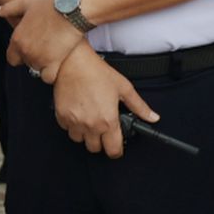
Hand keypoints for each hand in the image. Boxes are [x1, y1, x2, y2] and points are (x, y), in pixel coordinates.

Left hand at [0, 0, 83, 81]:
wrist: (70, 10)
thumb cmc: (49, 5)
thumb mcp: (25, 4)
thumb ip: (8, 9)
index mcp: (17, 38)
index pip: (12, 58)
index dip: (20, 55)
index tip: (31, 48)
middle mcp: (25, 50)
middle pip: (26, 64)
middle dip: (33, 59)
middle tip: (45, 47)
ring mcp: (38, 58)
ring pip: (37, 70)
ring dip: (44, 65)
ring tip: (53, 51)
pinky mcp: (53, 63)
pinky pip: (48, 78)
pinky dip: (52, 74)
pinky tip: (57, 63)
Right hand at [52, 42, 158, 157]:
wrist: (72, 63)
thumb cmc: (96, 72)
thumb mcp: (123, 87)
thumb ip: (139, 106)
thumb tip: (152, 116)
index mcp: (108, 120)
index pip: (113, 150)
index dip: (117, 150)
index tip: (116, 146)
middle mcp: (91, 124)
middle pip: (95, 149)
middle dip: (100, 142)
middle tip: (103, 130)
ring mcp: (74, 121)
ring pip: (79, 140)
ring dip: (85, 135)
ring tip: (89, 122)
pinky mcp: (62, 116)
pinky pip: (67, 129)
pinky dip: (72, 125)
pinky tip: (78, 115)